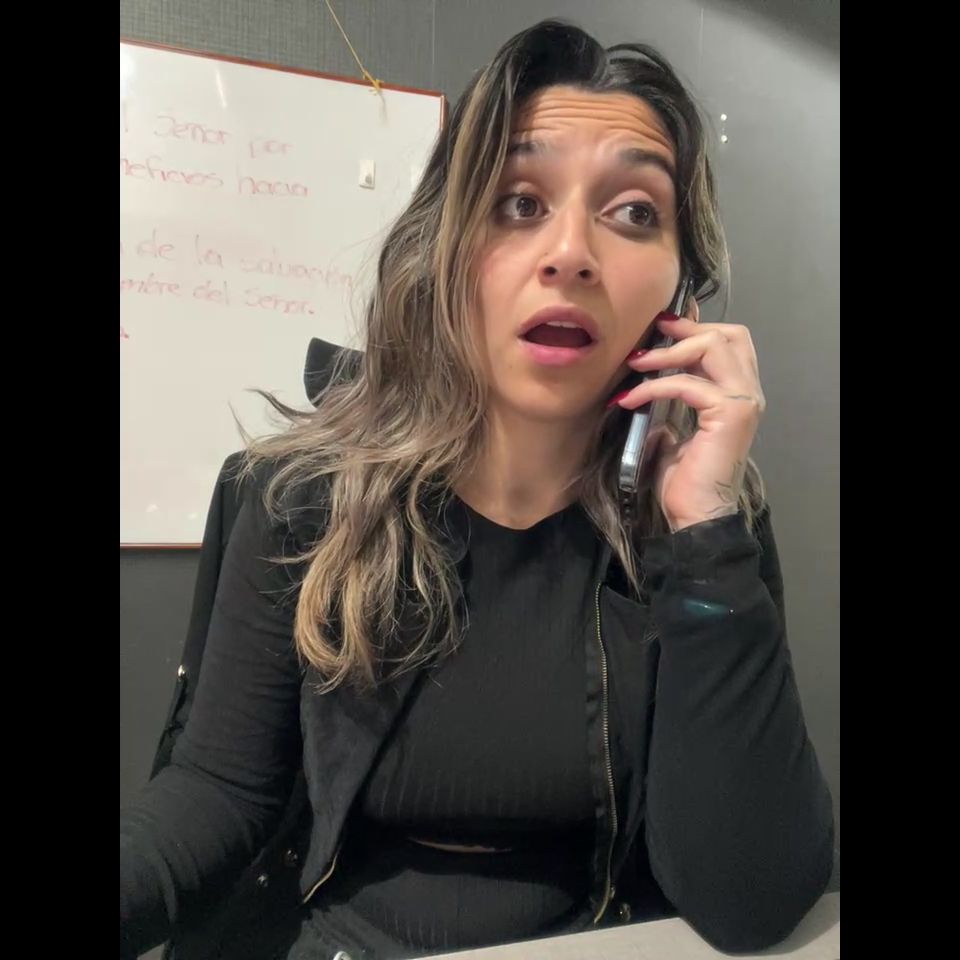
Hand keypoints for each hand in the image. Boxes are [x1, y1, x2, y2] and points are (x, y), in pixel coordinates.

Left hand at [611, 302, 764, 530]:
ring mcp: (743, 401)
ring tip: (634, 364)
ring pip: (712, 347)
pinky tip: (628, 399)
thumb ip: (673, 405)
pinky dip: (653, 387)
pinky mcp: (729, 413)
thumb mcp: (674, 431)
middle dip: (685, 329)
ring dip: (667, 353)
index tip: (661, 326)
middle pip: (728, 335)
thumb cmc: (684, 482)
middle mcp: (749, 392)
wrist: (696, 516)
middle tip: (651, 335)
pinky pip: (686, 384)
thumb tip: (650, 386)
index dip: (696, 326)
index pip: (731, 340)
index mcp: (739, 394)